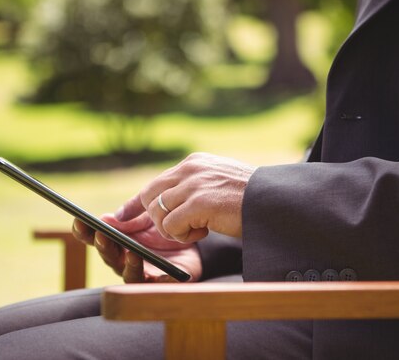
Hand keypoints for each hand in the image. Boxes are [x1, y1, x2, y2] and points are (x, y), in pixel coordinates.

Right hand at [72, 213, 202, 282]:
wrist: (191, 235)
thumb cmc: (164, 225)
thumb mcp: (148, 213)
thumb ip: (130, 215)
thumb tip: (107, 219)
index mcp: (117, 241)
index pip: (95, 237)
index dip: (85, 231)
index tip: (79, 220)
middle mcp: (124, 259)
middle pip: (110, 257)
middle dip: (104, 246)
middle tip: (102, 235)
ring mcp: (142, 272)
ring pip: (130, 273)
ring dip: (129, 264)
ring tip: (132, 253)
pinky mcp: (163, 282)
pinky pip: (160, 285)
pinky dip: (160, 280)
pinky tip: (161, 275)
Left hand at [120, 152, 254, 241]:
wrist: (276, 202)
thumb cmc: (251, 199)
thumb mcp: (218, 183)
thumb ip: (194, 186)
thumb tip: (168, 202)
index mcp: (195, 163)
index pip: (155, 182)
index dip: (136, 202)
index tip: (122, 215)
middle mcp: (191, 169)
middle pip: (150, 197)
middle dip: (154, 219)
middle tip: (176, 230)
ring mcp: (194, 184)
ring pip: (159, 213)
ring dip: (174, 229)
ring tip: (199, 229)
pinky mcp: (200, 202)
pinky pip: (172, 226)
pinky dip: (184, 235)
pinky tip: (205, 231)